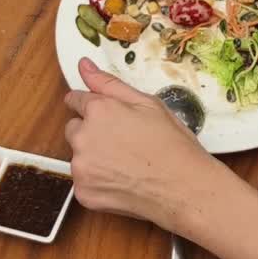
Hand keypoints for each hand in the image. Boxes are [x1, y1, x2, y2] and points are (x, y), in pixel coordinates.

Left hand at [64, 58, 228, 233]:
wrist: (183, 188)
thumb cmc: (171, 144)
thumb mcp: (148, 104)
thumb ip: (109, 84)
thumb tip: (83, 65)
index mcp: (99, 111)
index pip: (76, 100)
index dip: (92, 107)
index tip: (104, 117)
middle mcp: (83, 138)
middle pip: (74, 129)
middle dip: (92, 132)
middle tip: (124, 142)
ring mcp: (81, 168)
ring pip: (79, 157)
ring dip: (95, 158)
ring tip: (127, 164)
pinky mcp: (83, 193)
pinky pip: (84, 182)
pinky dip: (99, 182)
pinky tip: (123, 181)